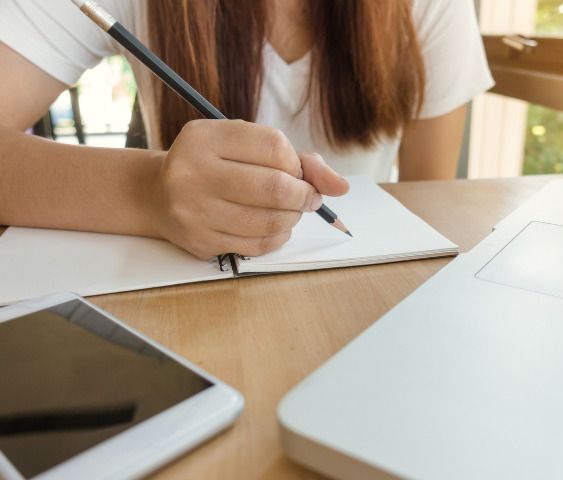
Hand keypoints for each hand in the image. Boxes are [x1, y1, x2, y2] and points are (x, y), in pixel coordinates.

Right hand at [149, 119, 348, 258]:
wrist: (158, 194)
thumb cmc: (214, 165)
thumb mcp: (244, 145)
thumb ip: (296, 159)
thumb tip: (340, 186)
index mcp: (205, 137)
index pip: (274, 147)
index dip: (297, 163)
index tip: (297, 171)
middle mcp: (193, 172)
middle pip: (276, 188)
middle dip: (304, 195)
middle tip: (308, 197)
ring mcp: (193, 210)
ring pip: (270, 220)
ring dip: (293, 217)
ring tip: (290, 210)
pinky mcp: (200, 241)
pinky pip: (258, 245)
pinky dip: (277, 236)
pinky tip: (273, 226)